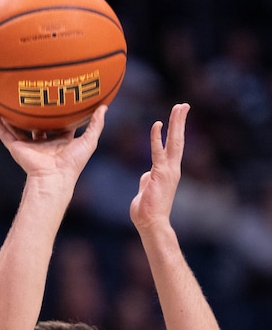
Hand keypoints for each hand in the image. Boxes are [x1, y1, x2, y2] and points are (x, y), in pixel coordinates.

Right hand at [0, 105, 106, 187]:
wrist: (54, 177)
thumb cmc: (72, 163)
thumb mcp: (89, 141)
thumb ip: (96, 124)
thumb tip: (104, 106)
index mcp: (59, 142)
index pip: (59, 126)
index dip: (59, 114)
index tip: (57, 99)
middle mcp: (43, 143)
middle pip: (36, 125)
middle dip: (34, 114)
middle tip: (31, 96)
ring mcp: (29, 146)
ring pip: (17, 128)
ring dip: (11, 116)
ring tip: (5, 101)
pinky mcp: (17, 148)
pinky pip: (5, 134)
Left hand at [129, 103, 188, 231]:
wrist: (151, 223)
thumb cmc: (146, 211)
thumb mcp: (145, 191)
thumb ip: (146, 180)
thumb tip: (146, 174)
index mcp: (168, 171)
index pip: (172, 147)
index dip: (174, 132)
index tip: (176, 117)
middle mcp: (172, 169)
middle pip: (178, 140)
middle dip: (180, 122)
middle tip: (183, 105)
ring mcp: (168, 171)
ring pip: (174, 142)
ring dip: (176, 123)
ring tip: (179, 107)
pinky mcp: (160, 174)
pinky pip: (157, 152)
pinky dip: (157, 138)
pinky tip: (157, 124)